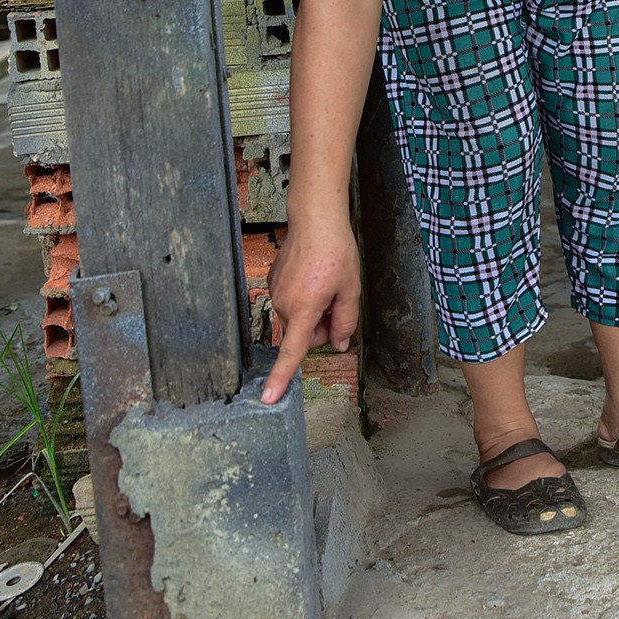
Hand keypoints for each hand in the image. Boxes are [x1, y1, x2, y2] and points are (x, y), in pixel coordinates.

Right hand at [260, 218, 361, 404]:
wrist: (315, 220)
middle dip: (322, 328)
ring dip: (314, 313)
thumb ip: (345, 322)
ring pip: (298, 320)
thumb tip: (338, 345)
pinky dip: (305, 300)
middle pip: (304, 335)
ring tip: (328, 285)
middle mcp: (284, 304)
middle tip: (338, 303)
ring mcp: (276, 293)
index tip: (268, 398)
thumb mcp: (350, 289)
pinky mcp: (273, 283)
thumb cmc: (335, 251)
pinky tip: (315, 278)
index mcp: (304, 308)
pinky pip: (291, 304)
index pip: (292, 352)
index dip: (280, 378)